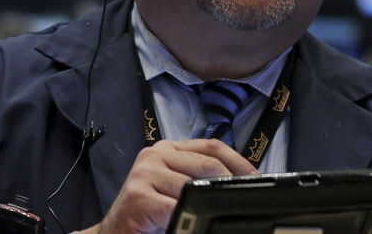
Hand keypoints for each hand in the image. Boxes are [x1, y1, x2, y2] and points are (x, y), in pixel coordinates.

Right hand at [80, 139, 258, 233]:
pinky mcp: (139, 196)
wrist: (114, 232)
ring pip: (194, 186)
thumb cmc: (149, 213)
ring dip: (211, 204)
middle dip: (232, 183)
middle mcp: (156, 154)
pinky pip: (176, 208)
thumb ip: (199, 179)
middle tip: (246, 200)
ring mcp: (145, 172)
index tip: (257, 179)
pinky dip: (190, 218)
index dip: (239, 162)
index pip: (212, 146)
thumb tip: (238, 183)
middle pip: (207, 163)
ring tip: (222, 214)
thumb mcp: (177, 188)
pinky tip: (195, 224)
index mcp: (169, 148)